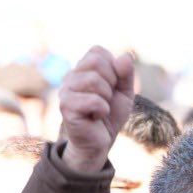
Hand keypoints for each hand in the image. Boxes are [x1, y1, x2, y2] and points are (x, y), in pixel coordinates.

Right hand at [58, 47, 135, 172]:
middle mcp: (70, 76)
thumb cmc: (110, 114)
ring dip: (106, 98)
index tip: (111, 85)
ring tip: (100, 108)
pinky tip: (96, 117)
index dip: (113, 67)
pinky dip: (102, 110)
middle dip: (111, 82)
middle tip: (106, 98)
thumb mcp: (125, 92)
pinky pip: (93, 100)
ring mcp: (65, 91)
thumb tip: (126, 56)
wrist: (100, 142)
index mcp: (82, 69)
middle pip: (96, 62)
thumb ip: (126, 73)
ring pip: (94, 80)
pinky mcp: (66, 106)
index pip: (97, 51)